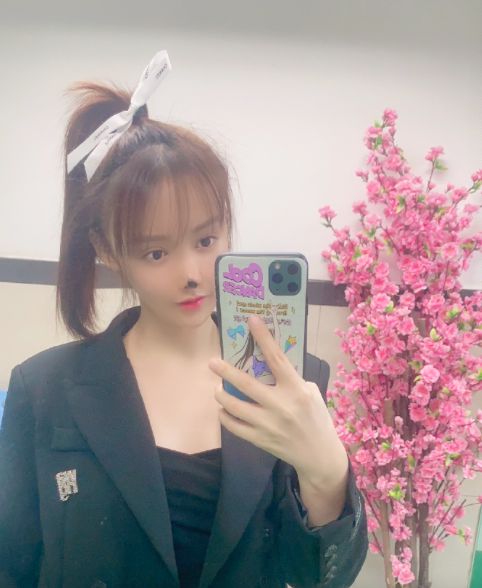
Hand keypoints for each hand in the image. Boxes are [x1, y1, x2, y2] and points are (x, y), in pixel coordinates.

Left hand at [208, 315, 347, 486]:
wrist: (319, 455)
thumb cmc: (316, 418)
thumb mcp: (311, 393)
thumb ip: (290, 380)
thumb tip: (267, 364)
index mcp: (296, 389)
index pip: (276, 357)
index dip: (263, 337)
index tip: (251, 320)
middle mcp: (281, 405)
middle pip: (246, 384)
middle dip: (226, 371)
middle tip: (212, 362)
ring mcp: (269, 424)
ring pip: (234, 406)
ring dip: (221, 395)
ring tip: (217, 389)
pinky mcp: (260, 440)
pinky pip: (234, 426)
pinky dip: (225, 416)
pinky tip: (223, 410)